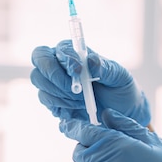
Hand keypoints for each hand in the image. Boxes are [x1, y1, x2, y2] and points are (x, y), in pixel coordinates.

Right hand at [30, 40, 150, 124]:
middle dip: (55, 76)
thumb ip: (106, 67)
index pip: (58, 48)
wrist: (122, 113)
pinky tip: (78, 108)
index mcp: (74, 53)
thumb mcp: (120, 76)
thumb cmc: (121, 89)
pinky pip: (47, 102)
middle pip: (40, 61)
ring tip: (83, 100)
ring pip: (41, 83)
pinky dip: (62, 105)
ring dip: (61, 93)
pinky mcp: (54, 103)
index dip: (65, 58)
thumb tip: (91, 61)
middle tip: (76, 89)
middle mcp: (60, 65)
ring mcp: (53, 84)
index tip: (78, 70)